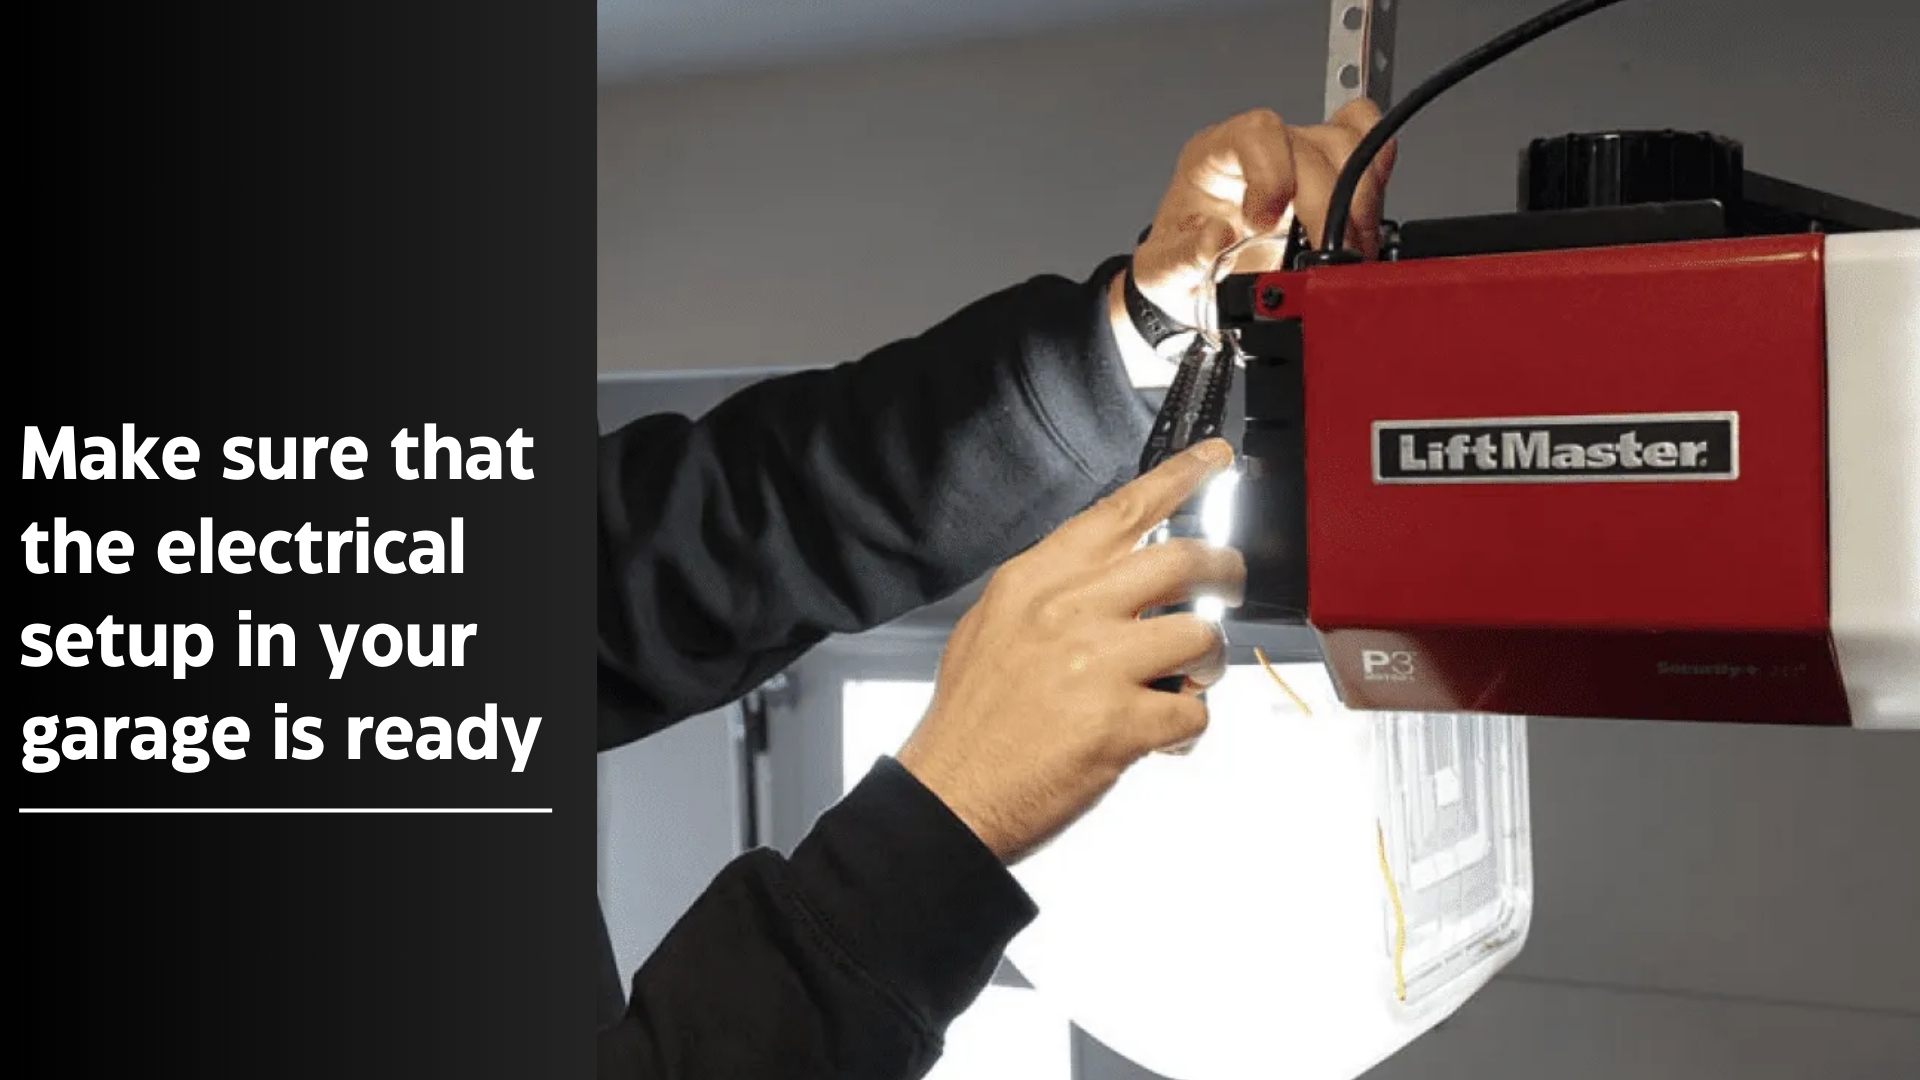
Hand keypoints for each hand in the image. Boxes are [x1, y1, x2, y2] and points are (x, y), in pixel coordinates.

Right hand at [895, 438, 1245, 864]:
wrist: (950, 795)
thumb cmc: (972, 720)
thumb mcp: (992, 626)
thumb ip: (1051, 591)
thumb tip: (1111, 573)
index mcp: (1035, 582)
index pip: (1120, 512)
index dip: (1178, 477)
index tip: (1215, 458)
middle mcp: (1068, 612)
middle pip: (1182, 560)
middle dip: (1224, 571)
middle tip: (1229, 584)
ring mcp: (1098, 666)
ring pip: (1202, 635)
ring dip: (1210, 662)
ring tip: (1188, 682)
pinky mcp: (1122, 723)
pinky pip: (1195, 712)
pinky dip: (1189, 728)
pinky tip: (1162, 738)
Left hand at [1110, 102, 1396, 385]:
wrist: (1200, 286)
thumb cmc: (1181, 268)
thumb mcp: (1164, 273)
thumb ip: (1185, 257)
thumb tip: (1217, 238)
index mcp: (1213, 158)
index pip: (1255, 133)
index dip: (1272, 173)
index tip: (1265, 225)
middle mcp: (1261, 150)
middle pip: (1312, 145)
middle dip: (1328, 204)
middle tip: (1327, 257)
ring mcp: (1300, 158)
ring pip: (1349, 143)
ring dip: (1360, 200)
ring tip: (1348, 250)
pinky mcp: (1330, 176)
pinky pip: (1368, 143)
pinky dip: (1379, 173)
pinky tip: (1367, 216)